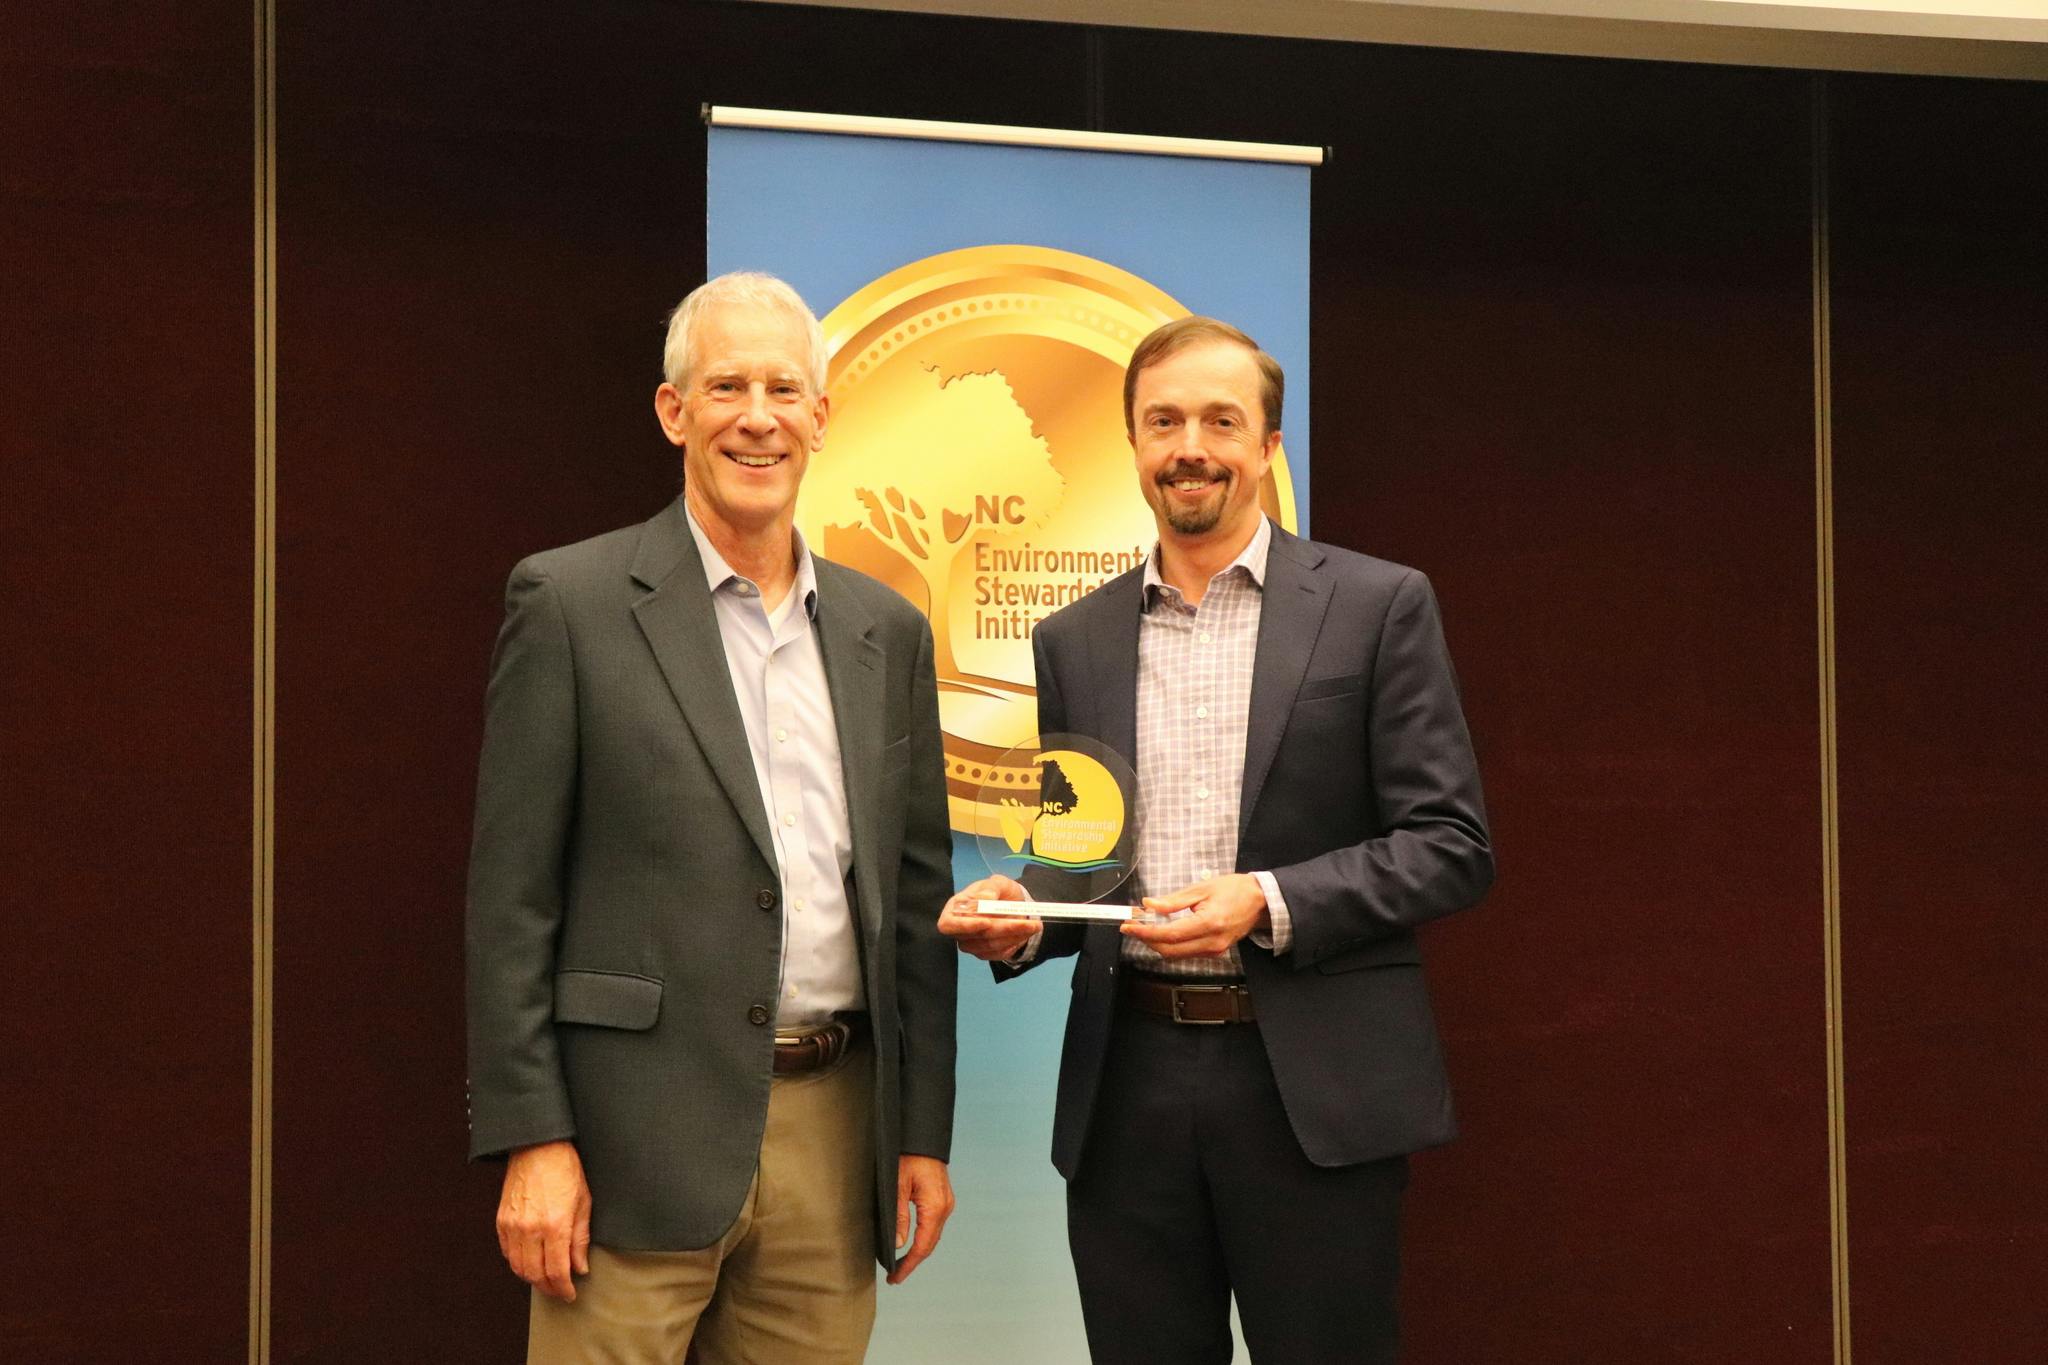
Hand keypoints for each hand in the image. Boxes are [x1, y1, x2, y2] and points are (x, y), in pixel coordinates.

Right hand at [496, 1139, 591, 1301]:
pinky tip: (529, 1262)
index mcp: (555, 1225)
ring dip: (532, 1278)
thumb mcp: (583, 1203)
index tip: (569, 1294)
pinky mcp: (501, 1220)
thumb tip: (579, 1268)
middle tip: (558, 1291)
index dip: (563, 1288)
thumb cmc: (565, 1170)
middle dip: (548, 1288)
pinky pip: (507, 1252)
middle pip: (535, 1274)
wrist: (538, 1146)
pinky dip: (517, 1263)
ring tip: (545, 1280)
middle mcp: (531, 1229)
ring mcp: (513, 1225)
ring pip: (518, 1267)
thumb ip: (580, 1239)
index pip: (557, 1271)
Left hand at [889, 1154, 955, 1283]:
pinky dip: (923, 1238)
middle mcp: (945, 1208)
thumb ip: (898, 1216)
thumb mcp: (897, 1185)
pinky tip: (912, 1243)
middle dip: (913, 1262)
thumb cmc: (908, 1156)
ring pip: (933, 1236)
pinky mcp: (942, 1199)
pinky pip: (933, 1225)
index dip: (908, 1265)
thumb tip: (899, 1244)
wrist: (923, 1136)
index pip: (922, 1246)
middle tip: (895, 1276)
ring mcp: (946, 1203)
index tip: (895, 1277)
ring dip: (918, 1251)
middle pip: (930, 1244)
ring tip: (901, 1264)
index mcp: (935, 1207)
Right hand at [937, 876, 1039, 962]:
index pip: (948, 924)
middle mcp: (959, 930)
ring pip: (990, 946)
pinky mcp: (984, 953)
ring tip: (1034, 925)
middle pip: (976, 937)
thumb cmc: (999, 892)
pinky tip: (1025, 934)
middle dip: (1004, 930)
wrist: (1011, 906)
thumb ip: (991, 887)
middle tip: (1030, 923)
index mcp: (955, 908)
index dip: (965, 926)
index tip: (987, 922)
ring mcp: (970, 944)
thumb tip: (986, 899)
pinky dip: (1015, 944)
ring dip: (1015, 936)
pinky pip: (998, 954)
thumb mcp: (998, 883)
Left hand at [1121, 873, 1268, 958]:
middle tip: (1131, 927)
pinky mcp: (1215, 952)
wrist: (1261, 902)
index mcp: (1209, 923)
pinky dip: (1170, 945)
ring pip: (1176, 955)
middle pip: (1170, 950)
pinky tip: (1162, 932)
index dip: (1146, 932)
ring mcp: (1214, 950)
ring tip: (1144, 927)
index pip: (1170, 934)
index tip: (1129, 926)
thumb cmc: (1234, 890)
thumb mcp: (1202, 888)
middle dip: (1147, 940)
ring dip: (1157, 943)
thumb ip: (1174, 900)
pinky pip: (1186, 953)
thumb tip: (1149, 905)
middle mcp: (1212, 942)